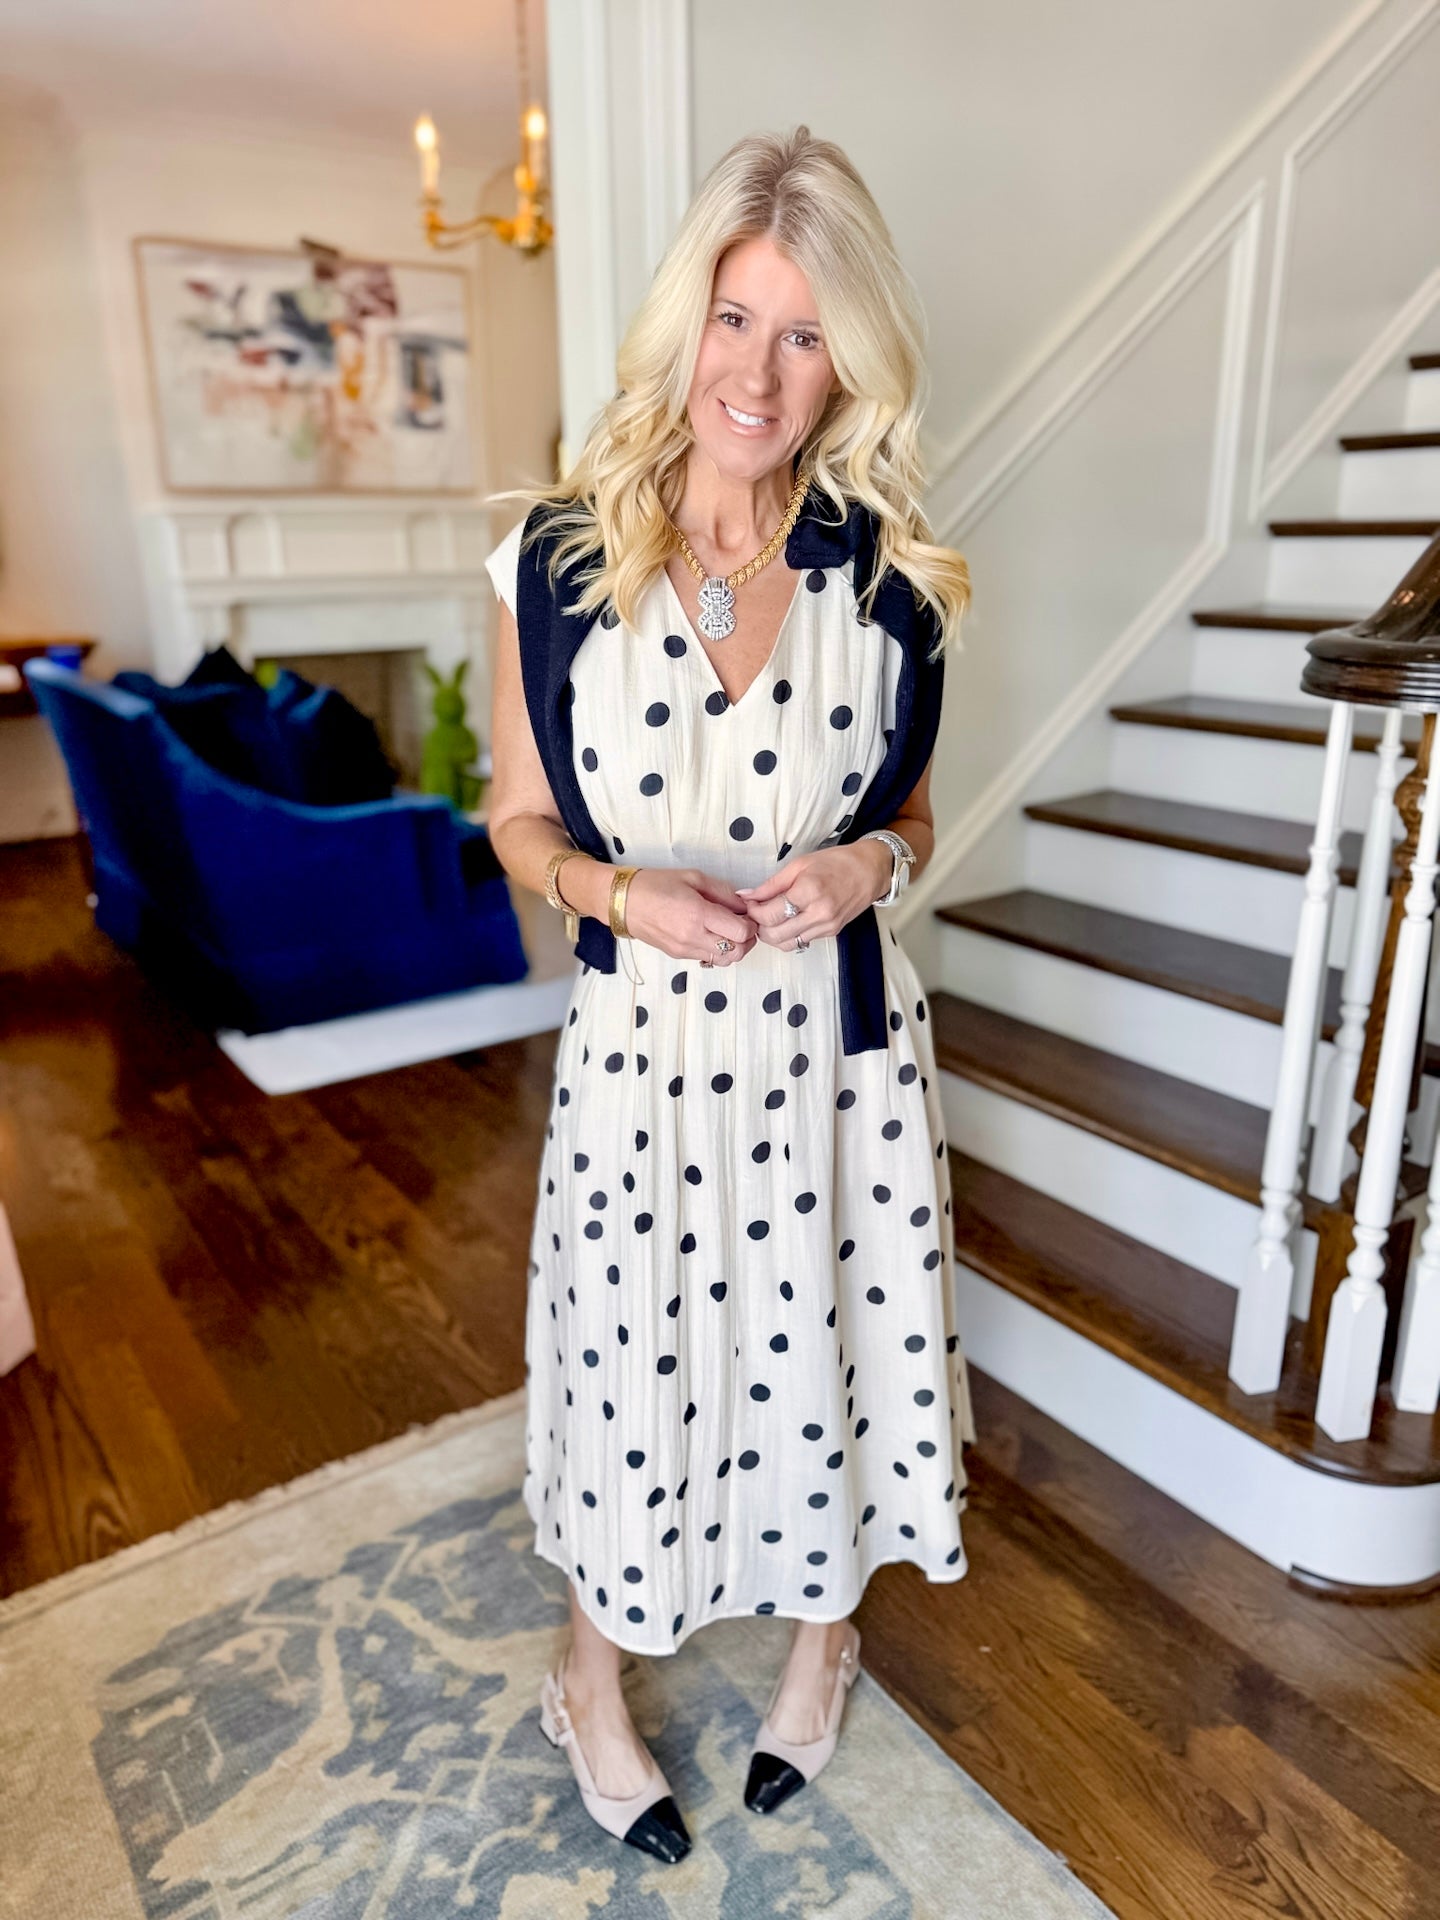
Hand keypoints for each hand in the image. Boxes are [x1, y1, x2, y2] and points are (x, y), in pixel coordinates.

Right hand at [621, 866, 759, 966]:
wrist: (623, 902)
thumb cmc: (655, 884)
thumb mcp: (693, 877)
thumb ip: (723, 892)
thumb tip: (744, 904)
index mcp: (698, 914)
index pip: (741, 932)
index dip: (751, 924)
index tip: (747, 913)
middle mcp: (692, 937)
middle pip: (737, 952)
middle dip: (747, 939)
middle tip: (743, 923)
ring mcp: (685, 950)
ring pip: (724, 961)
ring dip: (733, 948)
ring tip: (727, 930)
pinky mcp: (678, 955)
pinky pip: (708, 959)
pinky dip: (717, 950)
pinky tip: (711, 933)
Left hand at [736, 842, 890, 949]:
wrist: (870, 871)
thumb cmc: (837, 862)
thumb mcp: (799, 865)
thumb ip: (771, 885)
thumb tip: (746, 896)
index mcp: (809, 891)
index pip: (770, 915)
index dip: (753, 912)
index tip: (749, 903)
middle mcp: (819, 913)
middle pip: (775, 935)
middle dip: (758, 927)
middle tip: (755, 913)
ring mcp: (826, 926)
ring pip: (787, 944)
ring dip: (772, 935)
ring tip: (769, 918)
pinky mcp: (831, 933)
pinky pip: (801, 942)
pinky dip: (788, 935)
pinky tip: (786, 921)